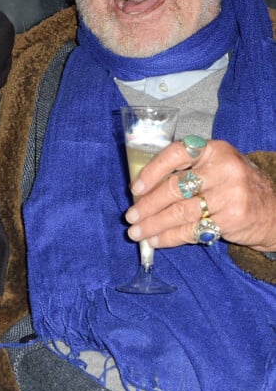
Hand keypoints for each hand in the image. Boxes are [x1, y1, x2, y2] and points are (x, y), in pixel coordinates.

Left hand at [125, 138, 275, 252]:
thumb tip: (142, 190)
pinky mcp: (232, 219)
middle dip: (148, 205)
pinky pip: (192, 230)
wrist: (273, 211)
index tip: (135, 188)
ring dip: (154, 225)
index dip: (152, 171)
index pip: (177, 153)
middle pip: (175, 187)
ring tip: (136, 232)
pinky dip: (170, 238)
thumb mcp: (217, 167)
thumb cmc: (235, 186)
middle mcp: (223, 169)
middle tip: (130, 216)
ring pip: (181, 212)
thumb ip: (187, 170)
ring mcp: (229, 195)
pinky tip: (156, 241)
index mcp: (214, 149)